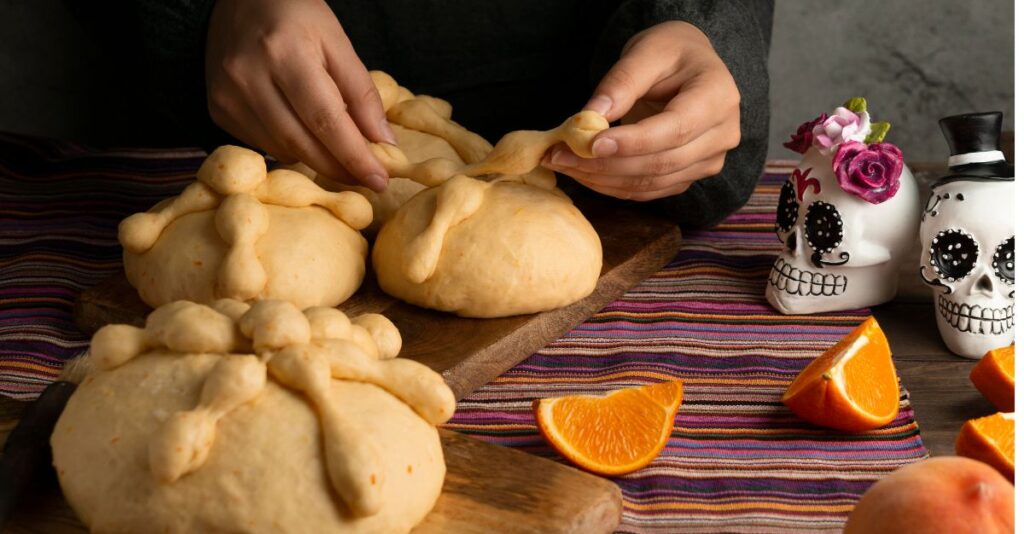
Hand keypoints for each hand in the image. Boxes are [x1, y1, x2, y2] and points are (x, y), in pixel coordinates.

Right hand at [205, 0, 394, 190]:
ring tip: (338, 153)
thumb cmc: (296, 17)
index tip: (379, 180)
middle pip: (302, 142)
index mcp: (285, 53)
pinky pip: (263, 144)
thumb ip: (361, 93)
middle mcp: (249, 77)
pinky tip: (302, 134)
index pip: (326, 120)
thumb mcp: (337, 43)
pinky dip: (290, 148)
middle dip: (339, 167)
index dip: (355, 156)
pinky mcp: (218, 108)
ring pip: (282, 149)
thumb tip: (383, 142)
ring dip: (316, 159)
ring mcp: (228, 95)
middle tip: (366, 178)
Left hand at [543, 21, 740, 200]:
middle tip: (559, 155)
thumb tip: (589, 117)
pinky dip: (612, 186)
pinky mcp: (689, 176)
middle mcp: (722, 134)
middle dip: (606, 163)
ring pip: (652, 182)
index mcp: (718, 96)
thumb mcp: (646, 52)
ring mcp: (709, 160)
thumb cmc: (670, 53)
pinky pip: (649, 190)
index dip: (632, 142)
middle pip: (661, 162)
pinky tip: (584, 173)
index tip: (589, 143)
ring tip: (564, 163)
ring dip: (602, 179)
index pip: (675, 129)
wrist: (688, 66)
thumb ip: (621, 82)